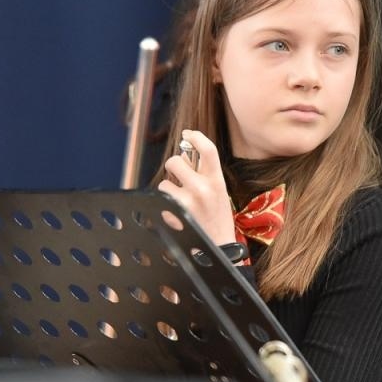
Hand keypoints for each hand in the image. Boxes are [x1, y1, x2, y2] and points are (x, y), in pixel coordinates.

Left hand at [155, 129, 236, 244]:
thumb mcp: (219, 192)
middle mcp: (202, 189)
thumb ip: (205, 173)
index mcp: (217, 181)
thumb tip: (185, 153)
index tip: (188, 134)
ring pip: (165, 182)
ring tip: (182, 202)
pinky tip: (178, 214)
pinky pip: (162, 201)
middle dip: (174, 166)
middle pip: (176, 161)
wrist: (218, 247)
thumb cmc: (217, 218)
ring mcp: (187, 202)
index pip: (208, 149)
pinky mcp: (174, 214)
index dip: (196, 137)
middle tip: (179, 175)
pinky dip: (166, 206)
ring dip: (169, 190)